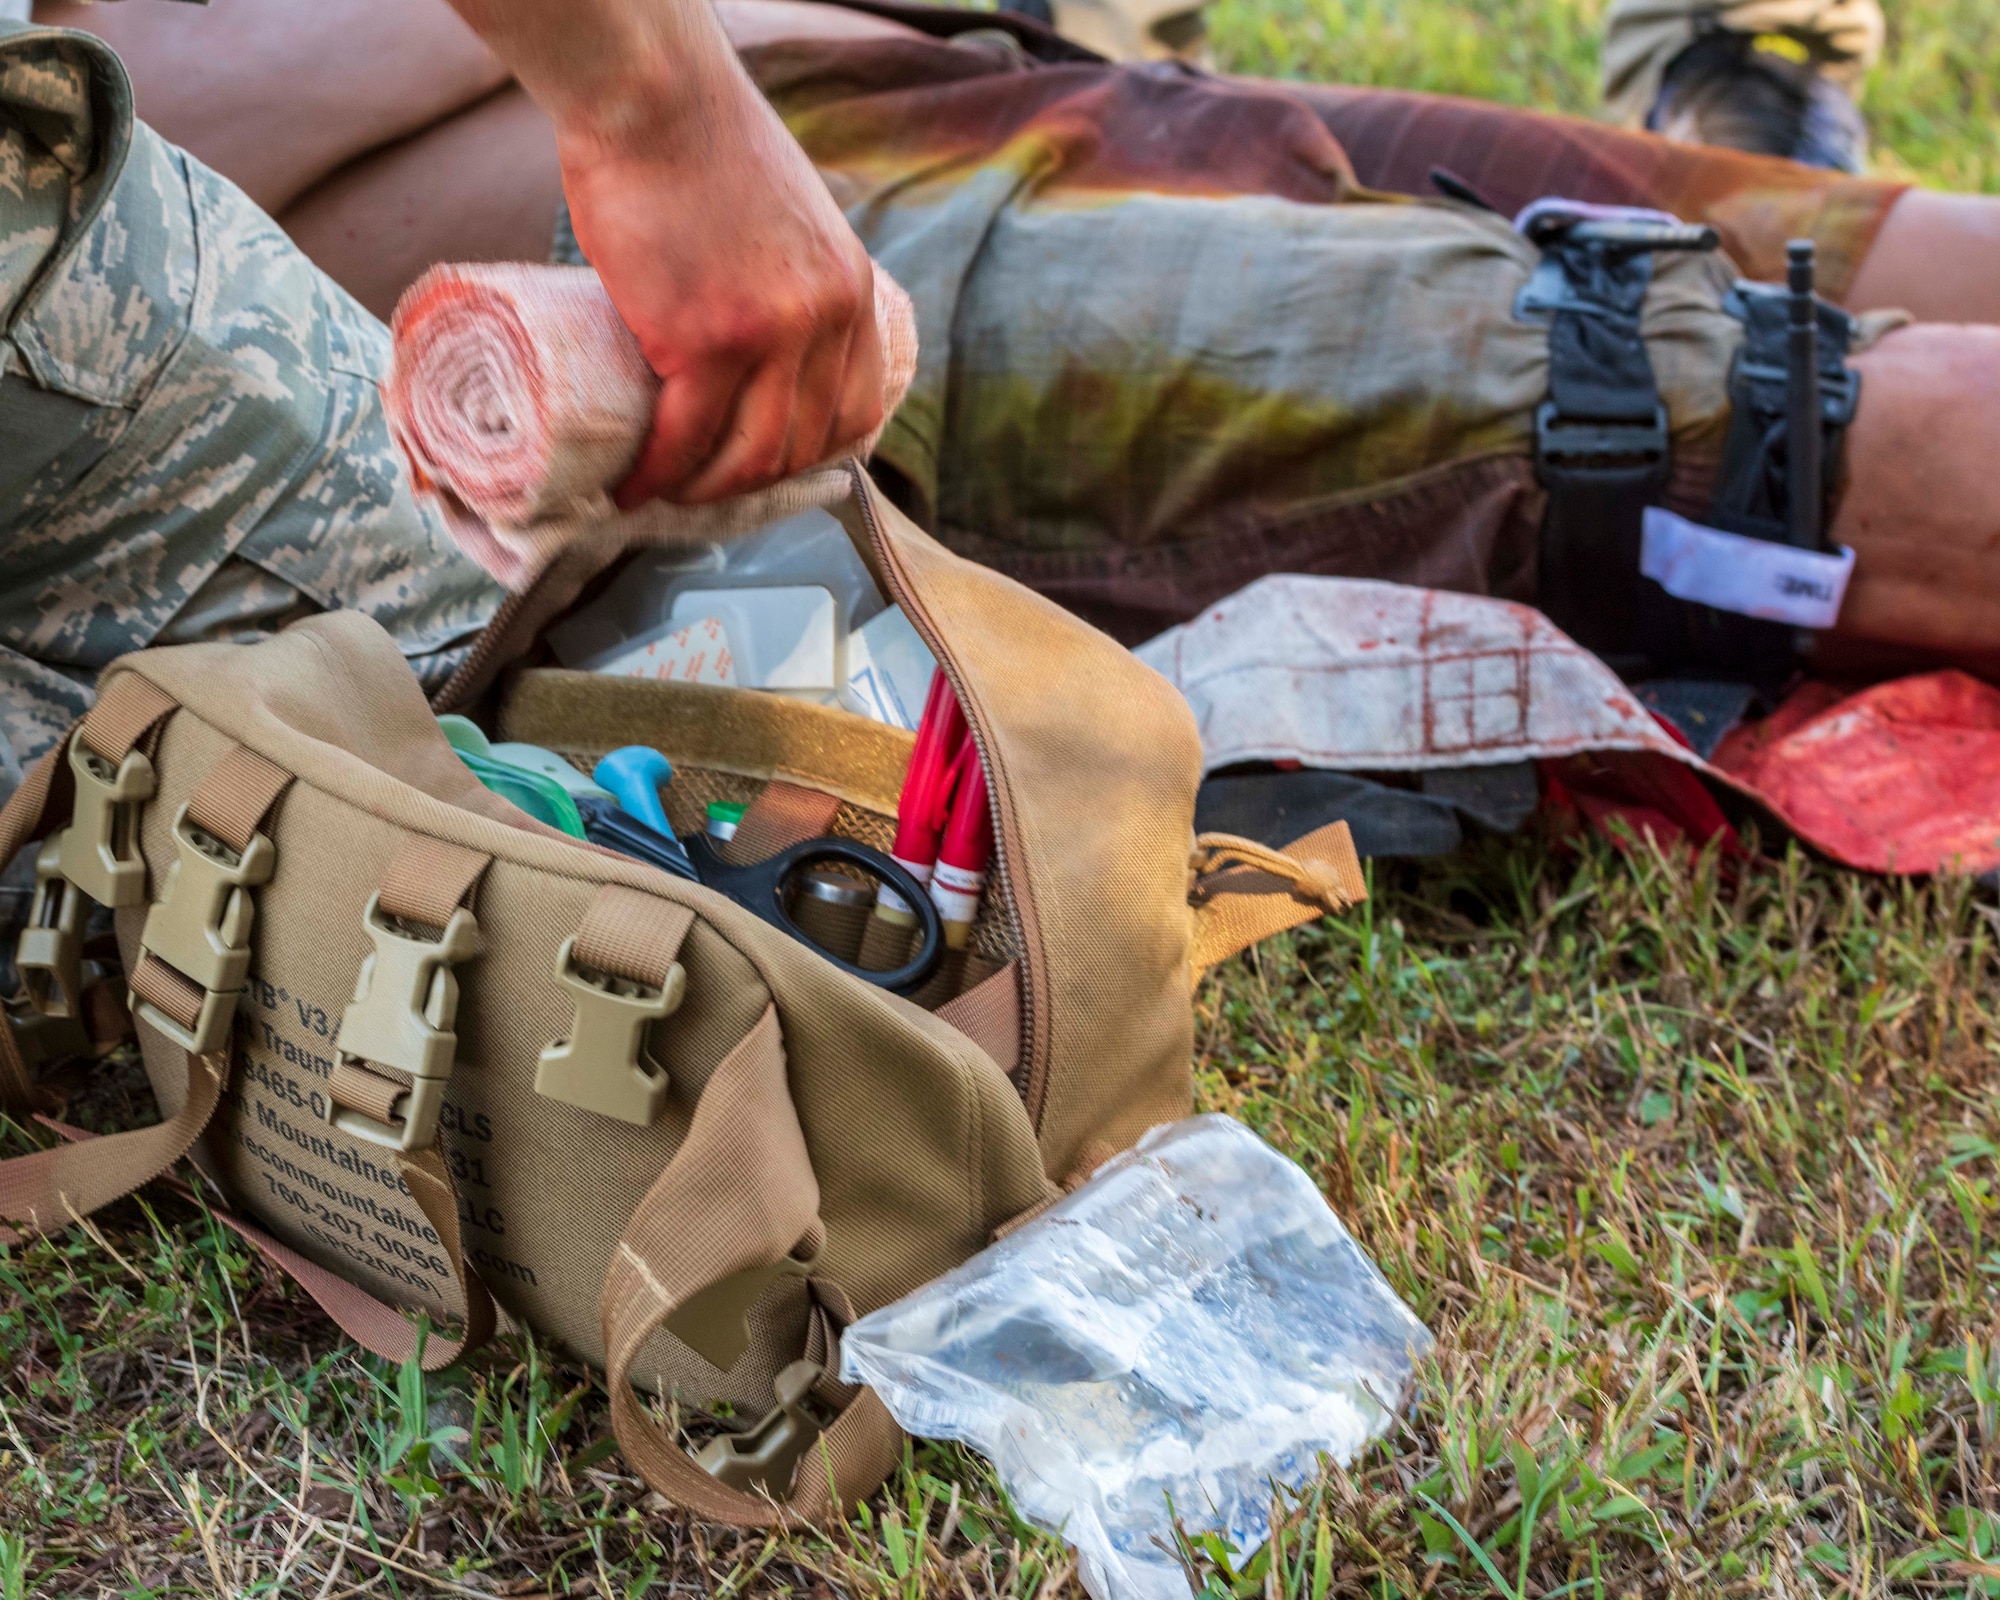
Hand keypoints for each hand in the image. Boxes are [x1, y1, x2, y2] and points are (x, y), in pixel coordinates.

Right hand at [560, 63, 883, 507]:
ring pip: (751, 456)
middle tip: (698, 489)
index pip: (857, 412)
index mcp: (851, 290)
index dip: (810, 458)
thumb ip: (786, 280)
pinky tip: (634, 484)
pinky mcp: (708, 339)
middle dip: (748, 484)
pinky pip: (688, 438)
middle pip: (802, 445)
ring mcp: (774, 334)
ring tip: (661, 492)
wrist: (654, 94)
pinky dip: (658, 474)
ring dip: (704, 492)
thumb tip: (751, 337)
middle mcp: (828, 319)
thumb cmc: (697, 146)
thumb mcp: (784, 222)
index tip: (764, 468)